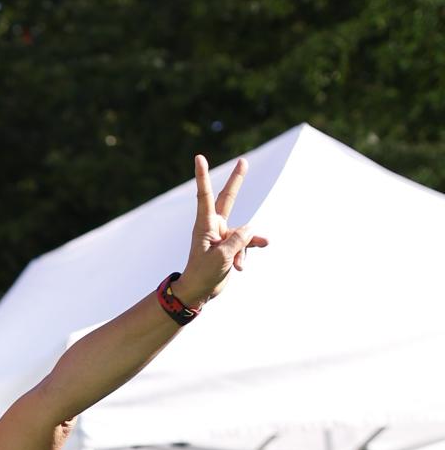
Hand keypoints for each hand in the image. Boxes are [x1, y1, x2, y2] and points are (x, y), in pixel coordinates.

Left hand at [174, 155, 268, 308]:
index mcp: (205, 224)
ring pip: (243, 233)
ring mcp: (223, 235)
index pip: (204, 195)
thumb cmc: (203, 274)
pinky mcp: (231, 246)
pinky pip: (245, 244)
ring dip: (244, 249)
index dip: (203, 176)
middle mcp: (214, 226)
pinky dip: (246, 254)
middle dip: (237, 181)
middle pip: (228, 199)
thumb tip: (251, 228)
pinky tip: (241, 266)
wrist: (199, 292)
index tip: (199, 157)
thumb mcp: (221, 257)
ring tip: (237, 264)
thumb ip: (238, 240)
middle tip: (244, 161)